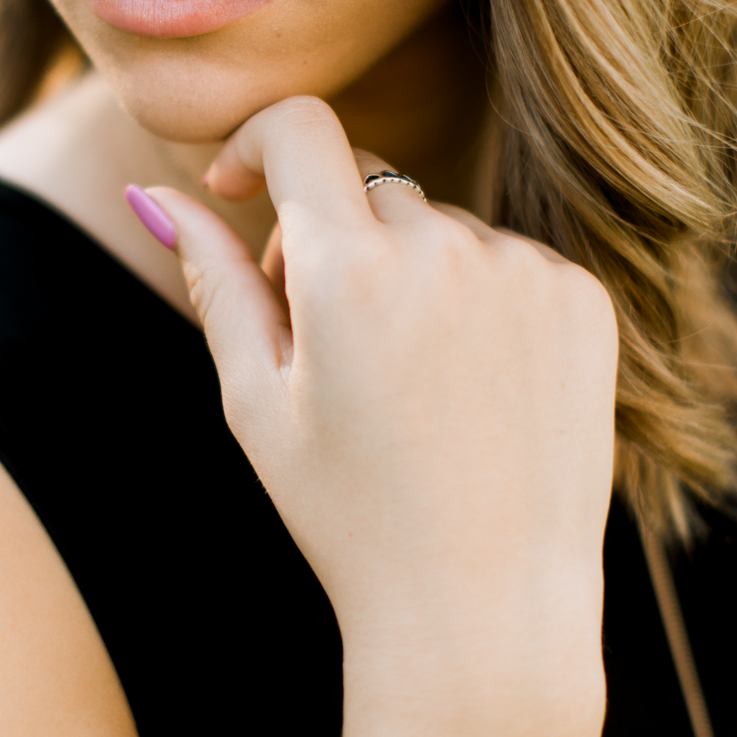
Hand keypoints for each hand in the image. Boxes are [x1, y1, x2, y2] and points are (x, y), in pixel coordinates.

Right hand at [144, 97, 616, 714]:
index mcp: (351, 272)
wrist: (482, 609)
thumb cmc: (348, 516)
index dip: (258, 144)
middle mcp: (446, 250)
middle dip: (331, 239)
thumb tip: (154, 193)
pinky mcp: (581, 301)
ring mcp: (525, 272)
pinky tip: (471, 394)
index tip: (242, 189)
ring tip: (410, 391)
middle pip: (368, 184)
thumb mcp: (256, 401)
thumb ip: (211, 280)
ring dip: (410, 274)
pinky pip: (507, 261)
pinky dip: (479, 301)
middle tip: (325, 347)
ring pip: (439, 226)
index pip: (301, 127)